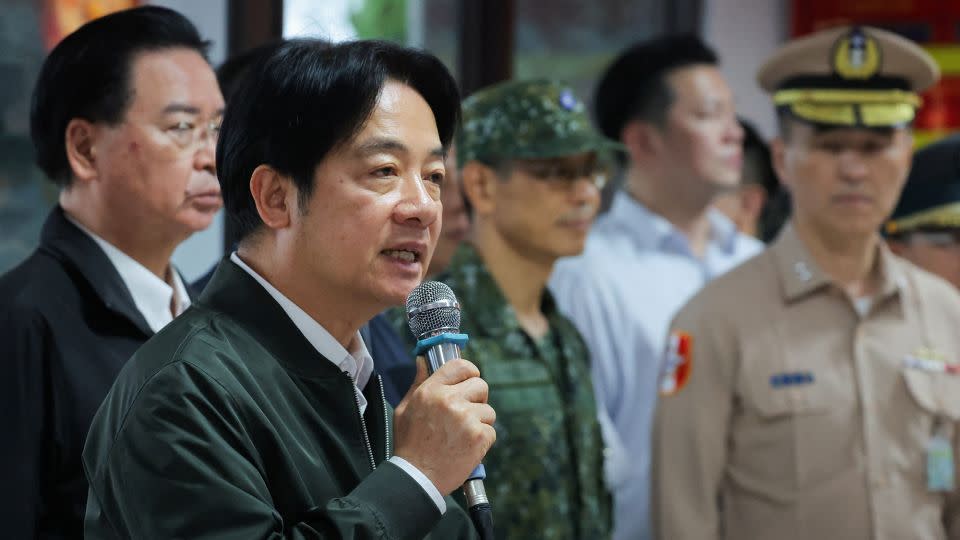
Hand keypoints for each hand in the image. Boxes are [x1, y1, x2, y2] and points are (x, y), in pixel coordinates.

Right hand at [393, 357, 495, 494]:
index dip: (469, 372)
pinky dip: (482, 441)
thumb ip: (418, 383)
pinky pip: (491, 431)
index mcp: (431, 391)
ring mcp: (466, 418)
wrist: (416, 478)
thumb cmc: (409, 445)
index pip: (460, 365)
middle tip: (467, 413)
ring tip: (462, 436)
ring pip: (488, 411)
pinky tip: (466, 448)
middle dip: (477, 398)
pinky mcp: (478, 436)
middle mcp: (449, 400)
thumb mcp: (405, 409)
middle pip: (480, 385)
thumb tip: (423, 361)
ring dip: (480, 423)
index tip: (469, 380)